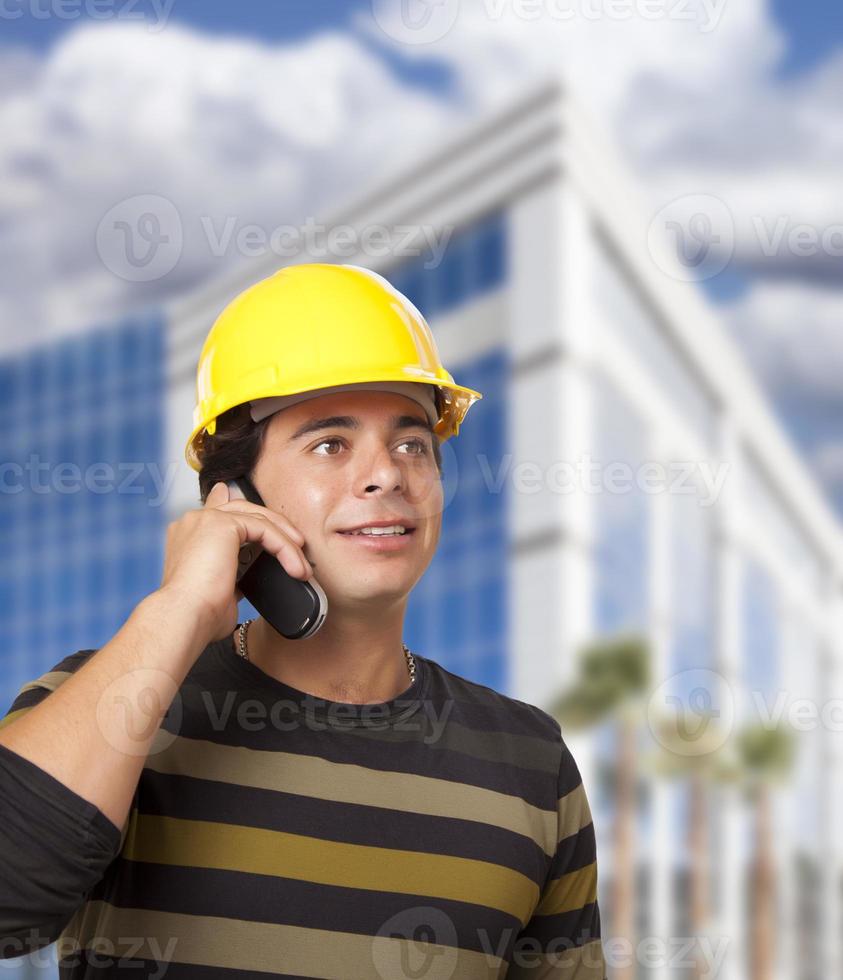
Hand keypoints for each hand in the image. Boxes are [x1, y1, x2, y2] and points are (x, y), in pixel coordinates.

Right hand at [157, 481, 312, 643]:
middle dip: (274, 526)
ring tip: (302, 565)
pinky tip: (295, 566)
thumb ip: (234, 577)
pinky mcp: (222, 523)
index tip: (260, 510)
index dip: (240, 507)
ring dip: (285, 542)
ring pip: (258, 519)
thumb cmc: (198, 614)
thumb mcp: (221, 591)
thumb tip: (248, 581)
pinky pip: (264, 529)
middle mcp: (194, 521)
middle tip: (297, 544)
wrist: (186, 618)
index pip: (219, 509)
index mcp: (188, 534)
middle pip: (243, 509)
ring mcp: (207, 519)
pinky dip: (284, 548)